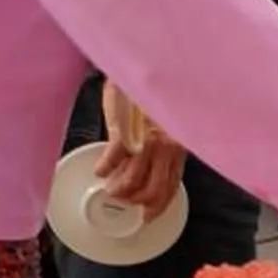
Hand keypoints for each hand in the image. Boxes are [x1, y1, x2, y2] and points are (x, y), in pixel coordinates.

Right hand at [97, 85, 187, 222]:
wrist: (141, 62)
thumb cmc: (151, 89)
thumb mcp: (165, 118)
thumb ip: (162, 142)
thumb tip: (147, 164)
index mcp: (178, 145)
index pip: (172, 185)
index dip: (160, 205)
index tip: (149, 215)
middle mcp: (167, 146)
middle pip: (154, 190)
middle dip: (136, 202)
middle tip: (124, 202)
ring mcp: (146, 139)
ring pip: (133, 181)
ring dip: (118, 190)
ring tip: (109, 187)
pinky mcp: (125, 131)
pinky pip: (113, 160)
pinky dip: (105, 169)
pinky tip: (100, 170)